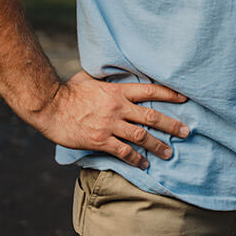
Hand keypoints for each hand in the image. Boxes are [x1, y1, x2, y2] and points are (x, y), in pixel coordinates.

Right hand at [32, 71, 188, 169]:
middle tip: (186, 132)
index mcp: (118, 91)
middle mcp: (118, 107)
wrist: (50, 107)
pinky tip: (144, 164)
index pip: (150, 91)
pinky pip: (123, 152)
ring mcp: (110, 125)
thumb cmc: (68, 92)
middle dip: (171, 125)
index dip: (169, 94)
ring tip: (169, 153)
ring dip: (158, 146)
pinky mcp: (100, 141)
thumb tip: (111, 71)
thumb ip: (106, 79)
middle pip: (152, 116)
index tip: (185, 99)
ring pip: (141, 137)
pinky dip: (136, 159)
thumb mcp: (91, 78)